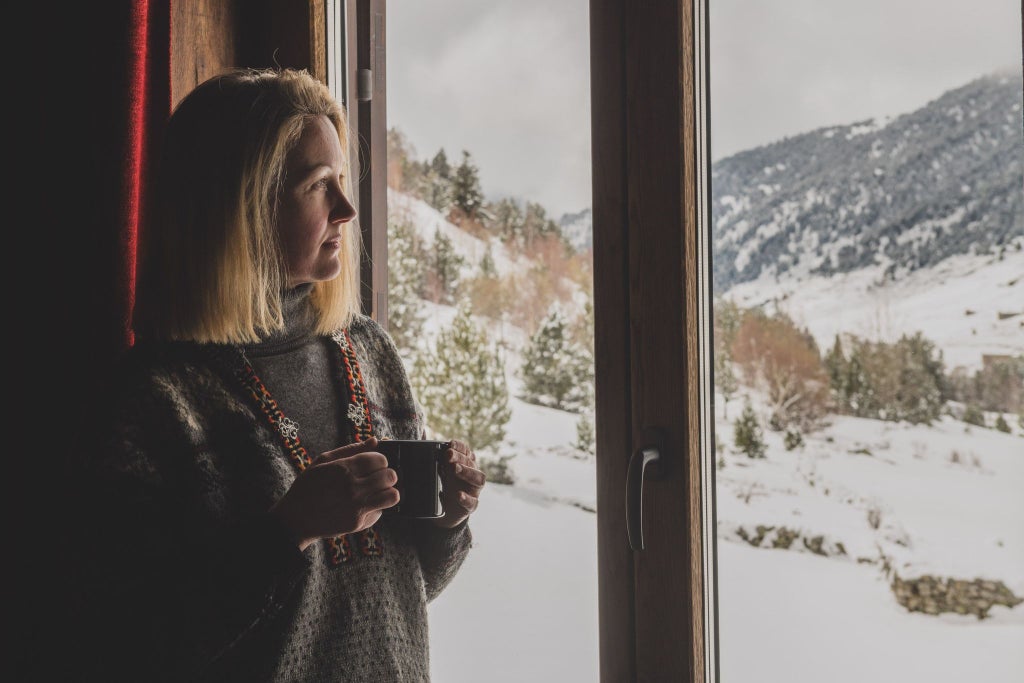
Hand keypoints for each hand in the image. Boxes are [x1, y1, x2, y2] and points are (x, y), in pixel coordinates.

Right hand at [269, 437, 398, 549]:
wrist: (295, 519)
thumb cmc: (308, 486)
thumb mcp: (323, 461)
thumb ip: (351, 449)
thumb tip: (375, 441)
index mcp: (344, 468)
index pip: (380, 460)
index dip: (380, 461)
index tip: (375, 464)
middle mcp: (352, 488)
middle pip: (390, 476)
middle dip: (387, 475)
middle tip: (379, 477)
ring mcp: (356, 507)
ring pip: (392, 496)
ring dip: (388, 492)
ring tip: (378, 491)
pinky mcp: (357, 524)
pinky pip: (380, 513)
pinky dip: (375, 508)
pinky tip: (363, 506)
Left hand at [433, 439, 485, 528]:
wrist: (444, 513)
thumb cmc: (443, 485)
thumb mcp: (436, 469)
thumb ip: (431, 452)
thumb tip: (423, 431)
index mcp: (465, 463)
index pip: (466, 450)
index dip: (460, 446)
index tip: (450, 444)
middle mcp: (472, 474)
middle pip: (471, 462)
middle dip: (460, 457)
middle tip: (448, 455)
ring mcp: (474, 490)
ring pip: (479, 479)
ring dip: (468, 472)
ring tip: (455, 468)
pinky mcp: (471, 506)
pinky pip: (473, 502)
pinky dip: (466, 498)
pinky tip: (458, 495)